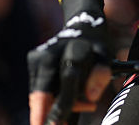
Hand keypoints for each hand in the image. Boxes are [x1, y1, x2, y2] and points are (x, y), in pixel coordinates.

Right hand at [27, 10, 110, 124]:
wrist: (81, 25)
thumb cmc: (96, 47)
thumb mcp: (106, 57)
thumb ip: (101, 75)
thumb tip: (91, 99)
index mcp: (76, 48)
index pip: (69, 79)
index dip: (63, 103)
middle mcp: (52, 50)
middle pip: (46, 91)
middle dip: (49, 112)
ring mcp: (39, 54)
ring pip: (40, 92)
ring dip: (51, 105)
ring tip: (68, 112)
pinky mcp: (32, 59)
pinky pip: (38, 87)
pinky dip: (48, 97)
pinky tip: (61, 99)